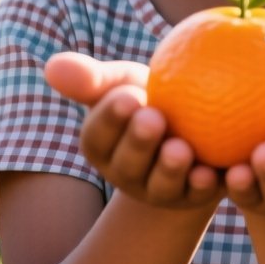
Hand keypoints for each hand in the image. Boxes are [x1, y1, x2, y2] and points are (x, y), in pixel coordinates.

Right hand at [45, 52, 220, 209]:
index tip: (127, 96)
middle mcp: (127, 174)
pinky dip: (204, 185)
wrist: (200, 124)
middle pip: (129, 163)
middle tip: (153, 117)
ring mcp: (160, 190)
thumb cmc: (153, 95)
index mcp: (102, 147)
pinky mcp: (195, 196)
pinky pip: (199, 194)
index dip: (111, 117)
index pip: (99, 135)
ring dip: (170, 168)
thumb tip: (52, 67)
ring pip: (162, 184)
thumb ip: (93, 78)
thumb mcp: (124, 83)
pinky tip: (212, 172)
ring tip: (180, 148)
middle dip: (138, 142)